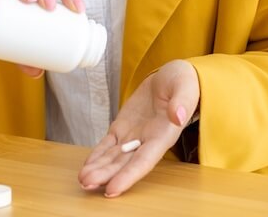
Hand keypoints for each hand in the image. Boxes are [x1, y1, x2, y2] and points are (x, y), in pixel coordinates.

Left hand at [77, 59, 199, 196]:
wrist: (171, 78)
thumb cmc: (183, 83)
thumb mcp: (185, 87)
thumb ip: (182, 102)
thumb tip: (178, 116)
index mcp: (163, 135)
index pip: (144, 160)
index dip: (128, 176)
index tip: (113, 188)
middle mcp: (147, 141)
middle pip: (124, 163)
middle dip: (106, 175)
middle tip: (87, 183)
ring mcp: (133, 136)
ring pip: (113, 157)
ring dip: (98, 169)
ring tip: (82, 180)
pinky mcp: (122, 127)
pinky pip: (107, 145)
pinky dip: (97, 155)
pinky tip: (87, 165)